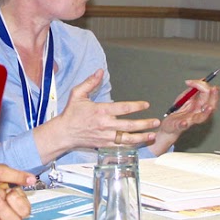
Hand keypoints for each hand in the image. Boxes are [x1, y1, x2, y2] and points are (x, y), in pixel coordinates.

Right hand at [39, 70, 159, 160]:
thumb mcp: (78, 94)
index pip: (123, 108)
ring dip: (142, 137)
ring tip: (153, 134)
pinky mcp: (103, 145)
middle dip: (145, 123)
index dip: (136, 106)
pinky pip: (120, 147)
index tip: (146, 105)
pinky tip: (140, 143)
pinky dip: (131, 146)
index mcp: (100, 111)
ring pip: (127, 138)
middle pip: (129, 125)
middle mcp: (105, 125)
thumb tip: (100, 71)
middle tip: (156, 121)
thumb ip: (90, 82)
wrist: (63, 133)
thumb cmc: (71, 114)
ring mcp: (105, 137)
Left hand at [149, 79, 219, 155]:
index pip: (208, 95)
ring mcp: (190, 120)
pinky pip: (183, 126)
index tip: (190, 81)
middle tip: (214, 89)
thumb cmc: (178, 111)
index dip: (202, 85)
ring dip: (207, 112)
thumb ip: (192, 89)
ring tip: (209, 107)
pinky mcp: (179, 126)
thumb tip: (201, 80)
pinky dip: (184, 124)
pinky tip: (184, 122)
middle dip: (214, 97)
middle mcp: (198, 113)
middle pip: (210, 106)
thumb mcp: (185, 98)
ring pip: (202, 118)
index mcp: (200, 105)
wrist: (169, 125)